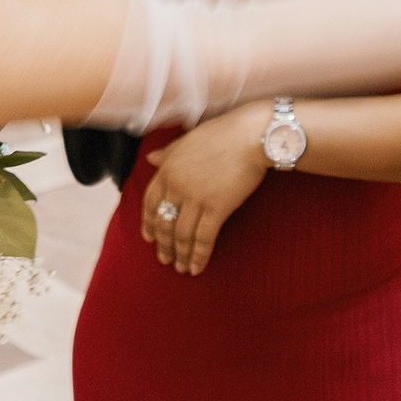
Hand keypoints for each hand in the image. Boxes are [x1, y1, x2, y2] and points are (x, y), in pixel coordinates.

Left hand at [138, 102, 269, 274]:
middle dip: (164, 244)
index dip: (148, 223)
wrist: (251, 135)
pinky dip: (199, 256)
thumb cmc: (223, 133)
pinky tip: (197, 268)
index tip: (149, 237)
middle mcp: (176, 185)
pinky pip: (203, 238)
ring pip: (181, 234)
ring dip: (180, 254)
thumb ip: (168, 153)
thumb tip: (150, 158)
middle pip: (164, 222)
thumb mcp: (188, 140)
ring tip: (180, 268)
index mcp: (167, 168)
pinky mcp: (217, 208)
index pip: (150, 203)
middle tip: (164, 259)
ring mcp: (195, 198)